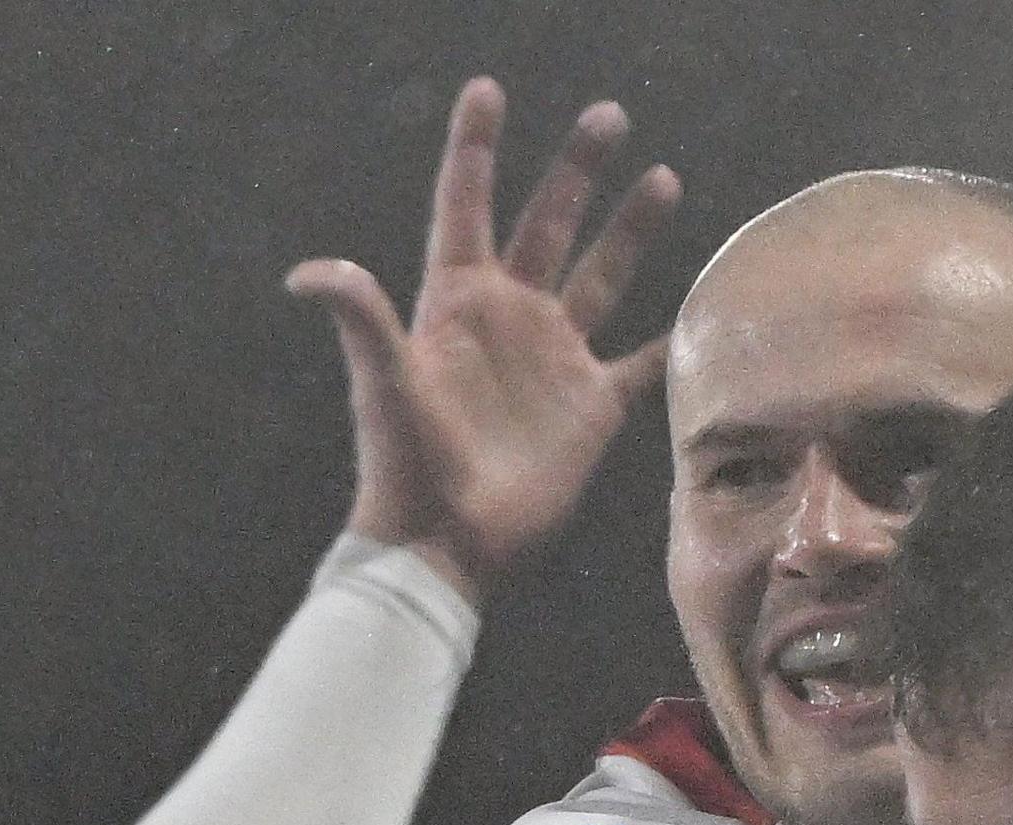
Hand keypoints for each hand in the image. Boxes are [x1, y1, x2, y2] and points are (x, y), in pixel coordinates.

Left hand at [287, 80, 679, 601]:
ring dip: (631, 229)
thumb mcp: (383, 384)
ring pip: (602, 276)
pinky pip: (643, 365)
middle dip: (576, 170)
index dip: (476, 149)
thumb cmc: (407, 464)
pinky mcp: (591, 408)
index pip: (467, 206)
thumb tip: (307, 273)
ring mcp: (554, 359)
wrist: (447, 545)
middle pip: (546, 225)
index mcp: (457, 301)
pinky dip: (674, 341)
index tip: (488, 90)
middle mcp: (509, 318)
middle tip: (608, 113)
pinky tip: (705, 308)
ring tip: (662, 175)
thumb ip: (360, 319)